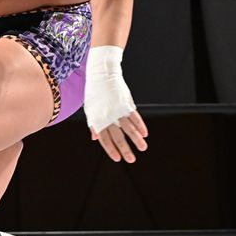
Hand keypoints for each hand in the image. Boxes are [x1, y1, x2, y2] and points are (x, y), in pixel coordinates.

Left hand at [84, 46, 147, 162]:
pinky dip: (140, 126)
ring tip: (143, 148)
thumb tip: (95, 138)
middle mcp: (107, 116)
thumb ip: (94, 125)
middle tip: (132, 160)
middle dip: (125, 149)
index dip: (111, 149)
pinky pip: (135, 117)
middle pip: (117, 136)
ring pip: (129, 128)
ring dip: (137, 139)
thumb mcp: (90, 110)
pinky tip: (144, 134)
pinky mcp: (126, 104)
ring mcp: (118, 110)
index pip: (104, 139)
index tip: (118, 159)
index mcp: (97, 119)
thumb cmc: (94, 94)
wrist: (101, 75)